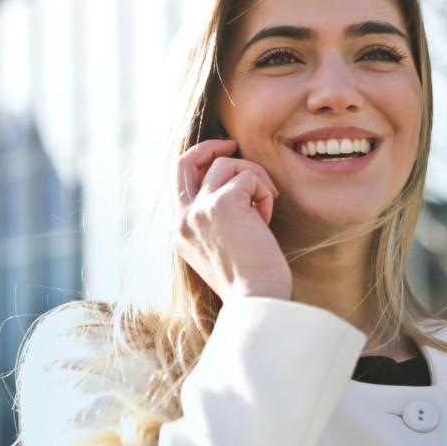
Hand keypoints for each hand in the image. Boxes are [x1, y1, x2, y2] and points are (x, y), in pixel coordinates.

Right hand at [173, 139, 291, 302]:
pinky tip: (267, 218)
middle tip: (233, 145)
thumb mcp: (220, 248)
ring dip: (253, 178)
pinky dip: (264, 191)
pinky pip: (249, 176)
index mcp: (180, 232)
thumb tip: (233, 187)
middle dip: (210, 146)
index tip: (223, 159)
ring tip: (264, 206)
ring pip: (226, 164)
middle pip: (185, 161)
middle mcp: (183, 219)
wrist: (256, 300)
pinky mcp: (223, 203)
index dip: (200, 163)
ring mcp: (200, 209)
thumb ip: (214, 220)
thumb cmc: (249, 280)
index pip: (179, 182)